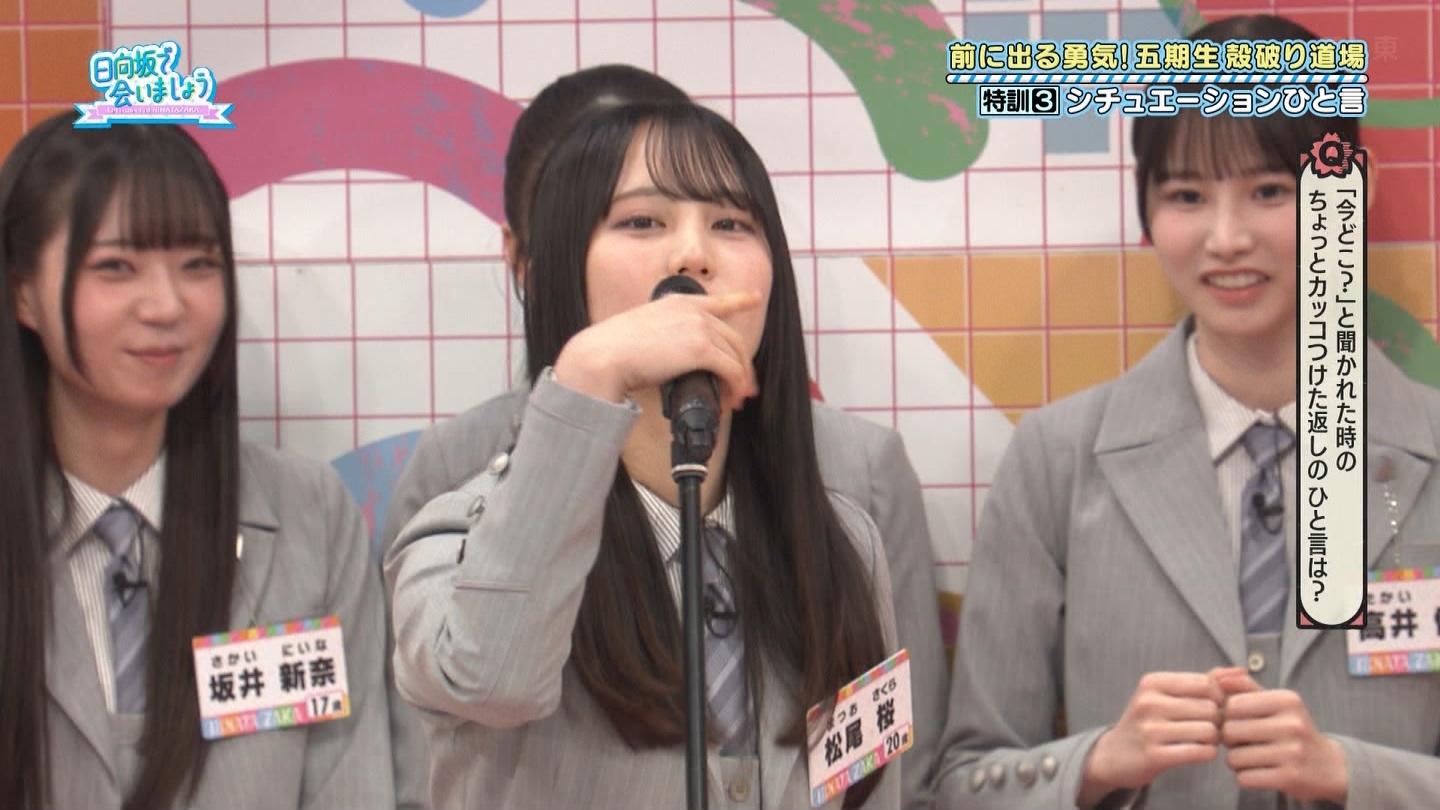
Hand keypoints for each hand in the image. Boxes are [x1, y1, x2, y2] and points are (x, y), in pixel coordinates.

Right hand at [553, 290, 762, 409]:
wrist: (603, 356)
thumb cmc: (613, 350)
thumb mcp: (642, 330)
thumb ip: (664, 336)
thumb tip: (675, 360)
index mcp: (678, 302)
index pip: (717, 301)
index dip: (740, 300)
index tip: (755, 297)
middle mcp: (693, 311)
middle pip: (733, 338)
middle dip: (742, 364)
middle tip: (742, 387)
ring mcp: (698, 327)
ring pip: (736, 355)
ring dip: (739, 380)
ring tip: (734, 400)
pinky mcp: (701, 349)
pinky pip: (731, 369)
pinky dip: (734, 386)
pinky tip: (730, 399)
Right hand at [1078, 672, 1224, 806]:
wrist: (1115, 755)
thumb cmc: (1149, 721)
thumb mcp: (1166, 695)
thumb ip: (1203, 681)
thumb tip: (1241, 671)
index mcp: (1152, 682)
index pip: (1206, 684)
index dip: (1218, 698)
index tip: (1212, 708)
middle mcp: (1148, 702)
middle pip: (1209, 708)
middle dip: (1217, 720)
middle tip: (1210, 728)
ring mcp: (1150, 729)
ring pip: (1208, 731)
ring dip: (1214, 739)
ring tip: (1205, 740)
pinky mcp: (1155, 755)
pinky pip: (1200, 752)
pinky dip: (1207, 753)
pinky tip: (1199, 751)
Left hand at [1214, 670, 1348, 803]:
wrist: (1329, 767)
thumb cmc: (1291, 730)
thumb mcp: (1275, 703)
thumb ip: (1245, 687)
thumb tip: (1217, 678)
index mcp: (1287, 700)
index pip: (1232, 705)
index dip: (1227, 717)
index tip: (1239, 723)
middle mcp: (1292, 724)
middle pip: (1229, 732)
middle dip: (1229, 741)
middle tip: (1242, 744)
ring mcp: (1292, 752)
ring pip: (1234, 757)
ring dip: (1236, 761)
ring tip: (1251, 758)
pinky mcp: (1290, 778)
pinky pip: (1244, 778)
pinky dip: (1245, 777)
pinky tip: (1259, 773)